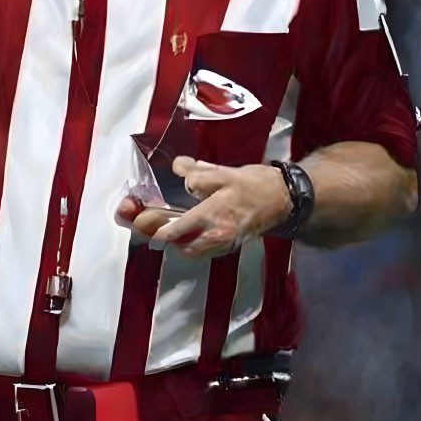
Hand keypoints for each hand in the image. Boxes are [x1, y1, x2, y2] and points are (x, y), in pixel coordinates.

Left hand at [116, 155, 292, 258]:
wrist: (284, 200)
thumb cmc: (253, 184)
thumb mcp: (223, 172)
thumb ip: (196, 172)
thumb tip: (177, 169)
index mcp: (213, 215)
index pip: (177, 229)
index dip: (155, 228)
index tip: (136, 221)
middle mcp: (217, 236)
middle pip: (178, 245)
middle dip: (157, 234)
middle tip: (139, 222)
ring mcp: (223, 244)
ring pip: (190, 252)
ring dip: (172, 242)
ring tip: (157, 226)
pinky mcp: (229, 246)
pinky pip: (202, 251)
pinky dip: (188, 244)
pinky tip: (181, 232)